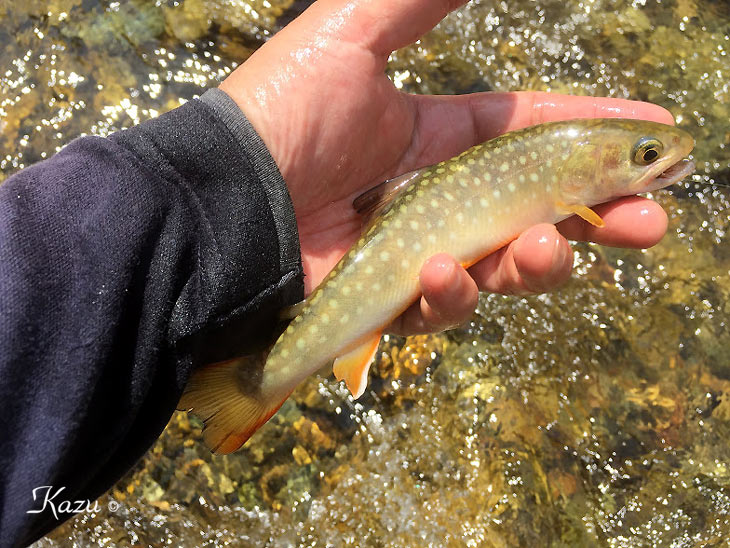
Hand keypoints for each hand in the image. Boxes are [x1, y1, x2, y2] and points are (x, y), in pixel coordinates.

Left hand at [220, 0, 672, 335]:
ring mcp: (416, 250)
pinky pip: (443, 304)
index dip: (596, 131)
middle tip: (649, 224)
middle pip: (539, 209)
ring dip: (536, 263)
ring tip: (540, 251)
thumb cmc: (282, 114)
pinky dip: (454, 292)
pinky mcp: (390, 299)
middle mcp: (435, 194)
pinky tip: (445, 271)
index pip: (534, 130)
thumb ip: (419, 1)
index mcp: (437, 135)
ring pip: (504, 267)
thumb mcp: (353, 32)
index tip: (657, 135)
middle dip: (601, 219)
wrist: (222, 201)